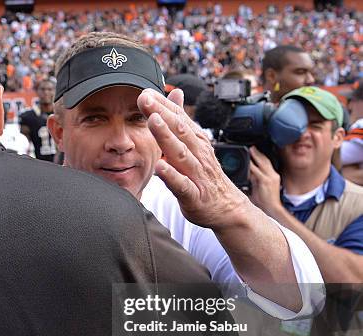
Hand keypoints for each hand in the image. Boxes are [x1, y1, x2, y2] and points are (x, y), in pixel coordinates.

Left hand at [137, 88, 249, 229]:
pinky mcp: (194, 195)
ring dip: (166, 137)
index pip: (178, 118)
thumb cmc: (204, 175)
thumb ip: (182, 120)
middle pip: (179, 130)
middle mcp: (198, 153)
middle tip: (144, 98)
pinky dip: (171, 176)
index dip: (162, 104)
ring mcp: (196, 174)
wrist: (227, 207)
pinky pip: (182, 185)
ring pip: (180, 153)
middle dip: (161, 113)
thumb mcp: (194, 144)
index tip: (145, 92)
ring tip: (153, 121)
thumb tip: (176, 93)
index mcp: (196, 140)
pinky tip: (159, 167)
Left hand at [249, 146, 282, 217]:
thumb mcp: (258, 188)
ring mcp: (271, 178)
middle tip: (251, 147)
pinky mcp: (266, 181)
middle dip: (258, 152)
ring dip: (256, 155)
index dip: (261, 155)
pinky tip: (248, 162)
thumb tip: (247, 174)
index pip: (267, 162)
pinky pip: (258, 171)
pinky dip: (253, 166)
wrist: (272, 209)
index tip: (254, 150)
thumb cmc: (265, 201)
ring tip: (250, 149)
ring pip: (263, 163)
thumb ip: (253, 180)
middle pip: (266, 160)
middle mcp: (273, 175)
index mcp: (272, 176)